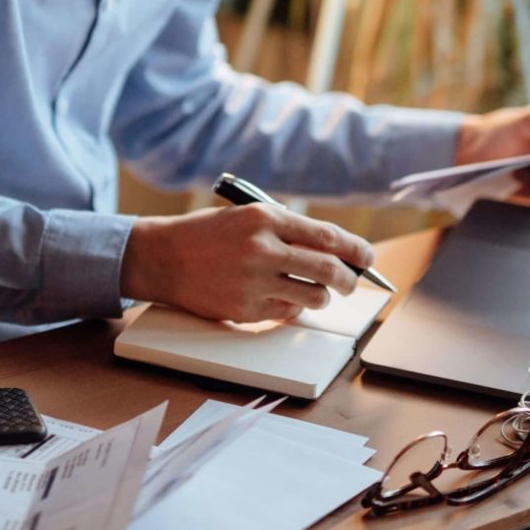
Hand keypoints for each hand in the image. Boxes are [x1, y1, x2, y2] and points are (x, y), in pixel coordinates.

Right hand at [121, 203, 375, 323]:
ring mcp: (254, 282)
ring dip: (321, 296)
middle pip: (329, 269)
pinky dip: (291, 308)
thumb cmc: (206, 234)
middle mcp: (262, 249)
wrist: (162, 257)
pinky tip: (281, 298)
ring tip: (315, 292)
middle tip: (351, 282)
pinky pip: (286, 313)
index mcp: (265, 218)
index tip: (368, 257)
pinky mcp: (245, 309)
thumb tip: (334, 249)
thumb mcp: (246, 217)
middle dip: (349, 279)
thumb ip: (286, 230)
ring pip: (313, 297)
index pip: (328, 236)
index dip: (356, 249)